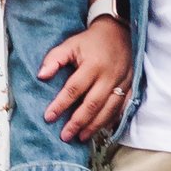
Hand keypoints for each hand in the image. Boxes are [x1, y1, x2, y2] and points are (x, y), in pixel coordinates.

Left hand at [39, 15, 132, 143]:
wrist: (120, 32)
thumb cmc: (92, 41)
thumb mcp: (71, 44)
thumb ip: (54, 59)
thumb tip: (41, 76)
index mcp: (93, 65)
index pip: (74, 89)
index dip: (61, 104)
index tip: (49, 117)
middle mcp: (109, 76)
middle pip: (92, 104)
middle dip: (78, 122)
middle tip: (65, 135)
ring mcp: (122, 83)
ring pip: (108, 110)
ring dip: (94, 126)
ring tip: (81, 137)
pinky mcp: (129, 87)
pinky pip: (121, 108)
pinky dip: (111, 121)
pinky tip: (101, 130)